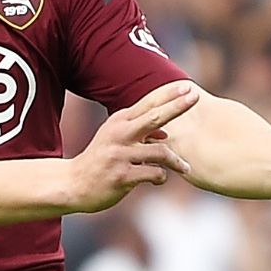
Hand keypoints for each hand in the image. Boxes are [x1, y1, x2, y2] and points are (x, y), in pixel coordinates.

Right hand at [68, 81, 197, 213]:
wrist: (74, 184)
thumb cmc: (100, 160)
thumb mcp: (115, 139)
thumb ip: (140, 132)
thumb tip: (166, 132)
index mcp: (119, 122)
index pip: (148, 104)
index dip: (170, 95)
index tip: (189, 87)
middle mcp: (119, 134)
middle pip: (154, 117)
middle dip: (177, 106)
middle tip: (196, 97)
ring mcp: (119, 155)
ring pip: (161, 152)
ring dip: (177, 161)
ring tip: (185, 167)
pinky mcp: (121, 176)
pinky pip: (154, 174)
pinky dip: (161, 177)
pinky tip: (158, 179)